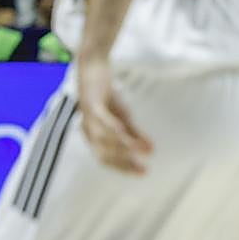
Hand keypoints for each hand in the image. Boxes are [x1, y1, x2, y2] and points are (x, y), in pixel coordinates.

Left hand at [77, 56, 152, 174]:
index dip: (124, 167)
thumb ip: (134, 133)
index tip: (144, 172)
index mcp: (92, 136)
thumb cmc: (106, 94)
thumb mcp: (123, 116)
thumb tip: (151, 150)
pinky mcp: (91, 102)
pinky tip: (123, 130)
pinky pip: (99, 117)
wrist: (93, 67)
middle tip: (144, 168)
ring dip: (123, 145)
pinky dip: (110, 125)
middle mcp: (87, 129)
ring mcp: (88, 116)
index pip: (106, 158)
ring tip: (142, 150)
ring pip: (102, 138)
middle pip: (102, 153)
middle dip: (123, 162)